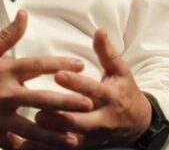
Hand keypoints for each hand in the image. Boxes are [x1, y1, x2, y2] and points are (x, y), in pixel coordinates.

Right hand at [0, 10, 93, 148]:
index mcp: (5, 70)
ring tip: (75, 139)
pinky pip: (13, 145)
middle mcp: (5, 94)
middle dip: (67, 103)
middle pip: (43, 99)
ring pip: (32, 128)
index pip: (38, 65)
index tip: (80, 65)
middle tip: (88, 104)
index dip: (61, 64)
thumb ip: (8, 34)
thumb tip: (24, 15)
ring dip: (54, 134)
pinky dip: (27, 149)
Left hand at [20, 29, 151, 148]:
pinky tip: (30, 146)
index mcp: (109, 96)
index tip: (58, 74)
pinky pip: (66, 149)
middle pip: (80, 120)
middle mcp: (102, 118)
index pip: (91, 89)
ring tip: (32, 126)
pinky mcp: (87, 146)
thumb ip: (107, 52)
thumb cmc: (124, 91)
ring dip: (52, 134)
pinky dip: (49, 149)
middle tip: (38, 108)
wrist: (138, 123)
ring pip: (71, 138)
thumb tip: (100, 30)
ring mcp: (93, 135)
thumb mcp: (120, 71)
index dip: (76, 83)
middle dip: (59, 116)